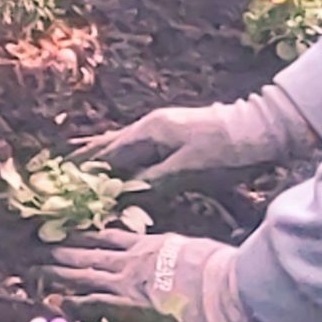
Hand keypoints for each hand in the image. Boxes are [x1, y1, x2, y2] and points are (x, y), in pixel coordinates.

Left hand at [49, 230, 257, 321]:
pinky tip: (60, 300)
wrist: (225, 281)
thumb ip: (183, 254)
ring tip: (38, 266)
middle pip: (92, 251)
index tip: (71, 232)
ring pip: (87, 271)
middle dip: (66, 249)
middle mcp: (136, 259)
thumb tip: (188, 256)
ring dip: (61, 269)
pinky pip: (98, 299)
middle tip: (41, 246)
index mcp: (152, 245)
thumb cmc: (221, 268)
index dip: (90, 236)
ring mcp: (131, 279)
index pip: (113, 237)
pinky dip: (78, 299)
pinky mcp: (132, 301)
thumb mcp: (198, 252)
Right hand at [73, 85, 316, 187]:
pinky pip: (142, 150)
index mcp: (151, 130)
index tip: (64, 178)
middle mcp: (152, 127)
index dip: (88, 166)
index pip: (110, 151)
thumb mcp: (189, 167)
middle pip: (112, 145)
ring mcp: (164, 131)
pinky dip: (127, 158)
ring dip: (104, 157)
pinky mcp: (177, 139)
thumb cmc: (226, 147)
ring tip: (79, 164)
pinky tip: (122, 165)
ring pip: (126, 146)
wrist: (260, 129)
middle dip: (88, 158)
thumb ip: (156, 179)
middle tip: (61, 170)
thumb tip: (125, 193)